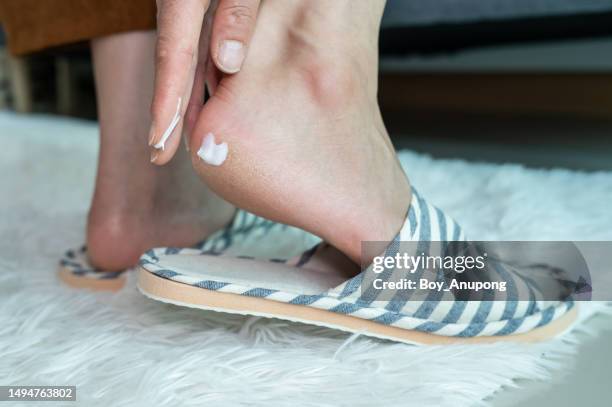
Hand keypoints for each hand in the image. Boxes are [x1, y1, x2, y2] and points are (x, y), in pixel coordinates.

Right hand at [149, 0, 259, 163]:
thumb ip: (237, 13)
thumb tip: (228, 63)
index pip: (172, 59)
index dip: (166, 105)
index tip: (158, 144)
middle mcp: (178, 5)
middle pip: (175, 67)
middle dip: (169, 114)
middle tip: (161, 155)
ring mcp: (189, 5)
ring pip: (189, 59)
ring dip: (190, 99)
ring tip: (191, 138)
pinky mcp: (201, 3)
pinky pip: (203, 44)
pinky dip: (208, 74)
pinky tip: (214, 100)